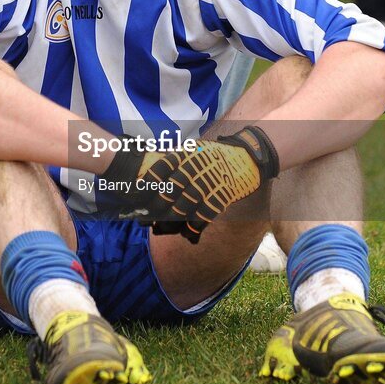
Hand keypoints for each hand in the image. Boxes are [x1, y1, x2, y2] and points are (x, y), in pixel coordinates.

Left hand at [145, 125, 280, 242]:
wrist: (248, 156)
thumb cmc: (217, 154)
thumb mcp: (196, 149)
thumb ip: (178, 160)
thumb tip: (157, 176)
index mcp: (187, 155)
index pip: (160, 169)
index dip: (147, 184)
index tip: (136, 195)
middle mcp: (195, 169)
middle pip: (169, 192)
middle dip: (155, 207)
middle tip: (145, 216)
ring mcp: (208, 184)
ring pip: (183, 207)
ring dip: (170, 221)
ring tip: (161, 228)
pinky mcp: (221, 197)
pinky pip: (203, 216)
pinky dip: (193, 228)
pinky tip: (187, 233)